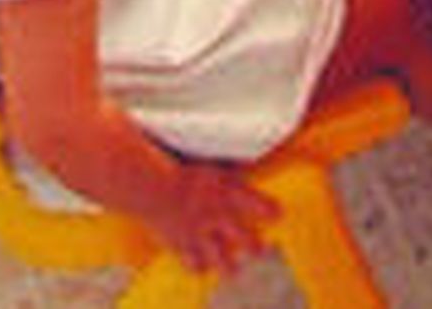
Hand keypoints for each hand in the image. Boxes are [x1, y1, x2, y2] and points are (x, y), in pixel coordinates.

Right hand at [153, 159, 271, 275]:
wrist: (153, 185)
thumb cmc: (179, 169)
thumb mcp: (209, 165)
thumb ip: (228, 170)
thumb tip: (246, 160)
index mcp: (227, 190)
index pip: (257, 203)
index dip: (269, 210)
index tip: (278, 214)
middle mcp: (219, 214)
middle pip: (246, 240)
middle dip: (254, 247)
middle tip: (259, 250)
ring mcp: (203, 233)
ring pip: (224, 260)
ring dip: (229, 266)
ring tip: (233, 270)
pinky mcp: (184, 246)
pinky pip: (197, 265)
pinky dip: (199, 266)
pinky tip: (202, 267)